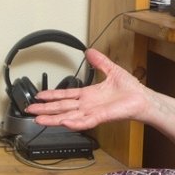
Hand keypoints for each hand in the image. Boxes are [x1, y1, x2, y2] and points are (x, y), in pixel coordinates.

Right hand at [27, 48, 149, 129]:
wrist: (143, 99)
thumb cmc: (131, 90)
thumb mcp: (112, 71)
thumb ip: (100, 62)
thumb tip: (90, 51)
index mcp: (89, 95)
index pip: (66, 95)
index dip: (52, 96)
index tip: (39, 96)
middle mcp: (88, 105)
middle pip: (62, 107)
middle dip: (45, 109)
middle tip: (30, 110)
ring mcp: (93, 112)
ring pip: (69, 116)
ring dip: (53, 119)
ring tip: (39, 120)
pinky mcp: (101, 117)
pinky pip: (86, 122)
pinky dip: (75, 123)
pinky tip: (64, 122)